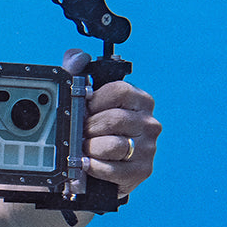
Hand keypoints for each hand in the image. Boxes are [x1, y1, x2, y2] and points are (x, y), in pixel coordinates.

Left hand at [64, 49, 160, 196]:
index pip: (120, 90)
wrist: (98, 169)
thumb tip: (77, 56)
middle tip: (79, 131)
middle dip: (88, 127)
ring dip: (89, 148)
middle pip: (114, 119)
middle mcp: (149, 123)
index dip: (95, 99)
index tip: (83, 106)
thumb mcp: (86, 101)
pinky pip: (113, 169)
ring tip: (82, 148)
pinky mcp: (141, 171)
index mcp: (140, 101)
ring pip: (112, 145)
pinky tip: (85, 163)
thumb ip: (78, 74)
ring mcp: (148, 148)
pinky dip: (94, 166)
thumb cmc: (94, 131)